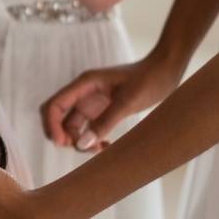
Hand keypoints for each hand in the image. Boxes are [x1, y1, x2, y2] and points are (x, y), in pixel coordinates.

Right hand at [40, 54, 182, 152]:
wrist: (167, 69)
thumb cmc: (149, 79)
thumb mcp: (128, 102)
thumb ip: (104, 122)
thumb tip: (81, 145)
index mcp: (84, 85)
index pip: (54, 106)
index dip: (51, 126)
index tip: (63, 144)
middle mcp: (83, 93)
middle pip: (59, 119)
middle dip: (64, 137)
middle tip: (84, 149)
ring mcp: (92, 102)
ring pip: (73, 127)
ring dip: (80, 141)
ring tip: (100, 149)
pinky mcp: (103, 110)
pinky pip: (88, 129)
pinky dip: (92, 140)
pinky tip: (107, 146)